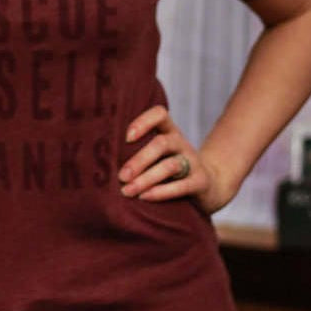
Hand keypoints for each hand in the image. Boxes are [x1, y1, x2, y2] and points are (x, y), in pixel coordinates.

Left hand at [118, 105, 233, 213]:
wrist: (209, 186)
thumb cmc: (170, 169)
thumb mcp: (158, 155)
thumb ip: (137, 151)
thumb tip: (100, 161)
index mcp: (169, 131)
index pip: (159, 114)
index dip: (143, 121)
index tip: (126, 137)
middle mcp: (181, 143)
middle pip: (161, 143)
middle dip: (139, 160)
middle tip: (121, 176)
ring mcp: (193, 161)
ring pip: (170, 165)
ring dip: (146, 178)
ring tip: (128, 191)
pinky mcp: (201, 182)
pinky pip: (182, 185)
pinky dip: (162, 192)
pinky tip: (145, 197)